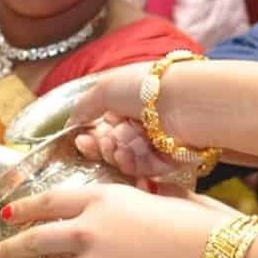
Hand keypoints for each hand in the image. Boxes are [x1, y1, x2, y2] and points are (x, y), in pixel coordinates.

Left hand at [0, 182, 229, 257]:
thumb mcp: (157, 195)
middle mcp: (86, 231)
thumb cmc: (197, 222)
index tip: (7, 216)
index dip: (24, 209)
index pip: (48, 201)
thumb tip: (119, 206)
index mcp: (99, 198)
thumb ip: (128, 202)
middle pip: (32, 240)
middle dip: (4, 251)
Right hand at [66, 61, 205, 181]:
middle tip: (103, 142)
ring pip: (124, 159)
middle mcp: (143, 122)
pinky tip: (126, 155)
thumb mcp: (105, 88)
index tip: (81, 139)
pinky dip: (131, 164)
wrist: (186, 103)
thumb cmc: (147, 87)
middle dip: (102, 146)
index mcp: (130, 102)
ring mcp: (156, 143)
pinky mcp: (169, 161)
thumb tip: (71, 122)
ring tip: (118, 147)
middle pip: (111, 145)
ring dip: (115, 155)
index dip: (90, 135)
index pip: (103, 126)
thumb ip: (84, 107)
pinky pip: (142, 170)